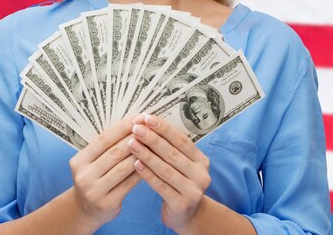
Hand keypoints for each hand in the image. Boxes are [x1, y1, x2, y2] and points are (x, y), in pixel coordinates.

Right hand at [69, 115, 141, 230]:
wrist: (84, 211)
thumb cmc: (93, 179)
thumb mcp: (91, 162)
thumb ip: (107, 147)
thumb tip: (132, 122)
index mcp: (79, 160)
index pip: (103, 139)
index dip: (122, 127)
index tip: (138, 117)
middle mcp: (84, 176)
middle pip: (114, 152)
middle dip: (134, 138)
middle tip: (150, 127)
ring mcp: (95, 191)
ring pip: (123, 168)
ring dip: (140, 154)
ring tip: (153, 143)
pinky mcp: (107, 204)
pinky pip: (128, 184)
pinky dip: (140, 171)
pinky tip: (150, 163)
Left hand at [128, 113, 210, 232]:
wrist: (187, 215)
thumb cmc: (179, 183)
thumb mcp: (181, 165)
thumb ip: (170, 148)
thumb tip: (148, 123)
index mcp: (201, 160)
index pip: (182, 140)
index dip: (164, 128)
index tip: (148, 118)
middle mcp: (201, 174)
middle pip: (173, 153)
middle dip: (152, 139)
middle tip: (136, 128)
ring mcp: (193, 191)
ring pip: (165, 169)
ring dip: (146, 154)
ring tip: (132, 143)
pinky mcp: (182, 205)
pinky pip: (161, 186)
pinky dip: (147, 174)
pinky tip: (136, 164)